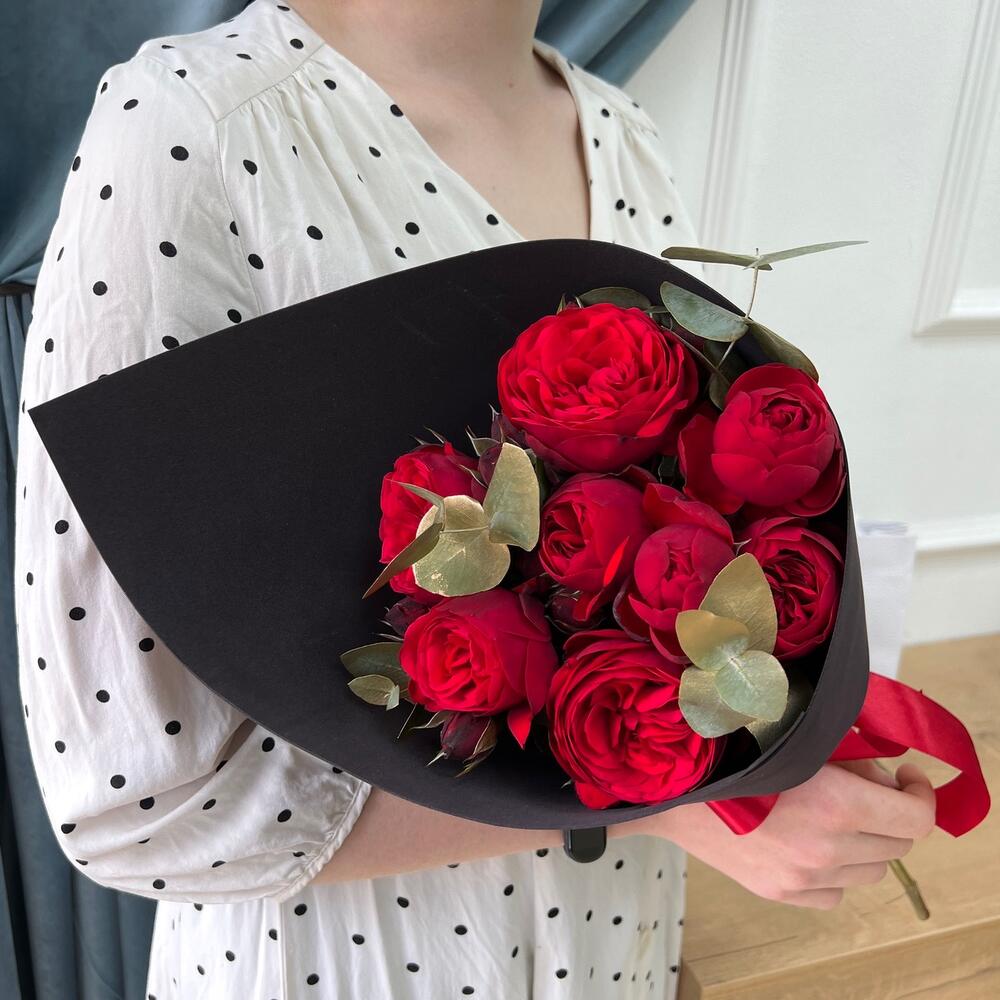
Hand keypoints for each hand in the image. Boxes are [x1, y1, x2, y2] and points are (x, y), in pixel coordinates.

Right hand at [633, 760, 935, 908]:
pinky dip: (836, 870)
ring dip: (865, 843)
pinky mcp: (782, 893)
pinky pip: (835, 892)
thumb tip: (880, 775)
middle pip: (897, 845)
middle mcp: (827, 848)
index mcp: (836, 803)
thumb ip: (849, 754)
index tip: (909, 779)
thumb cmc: (731, 747)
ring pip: (870, 871)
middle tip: (867, 788)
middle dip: (891, 814)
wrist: (673, 786)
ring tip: (835, 816)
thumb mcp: (797, 735)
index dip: (921, 795)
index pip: (915, 819)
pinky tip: (812, 842)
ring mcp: (804, 877)